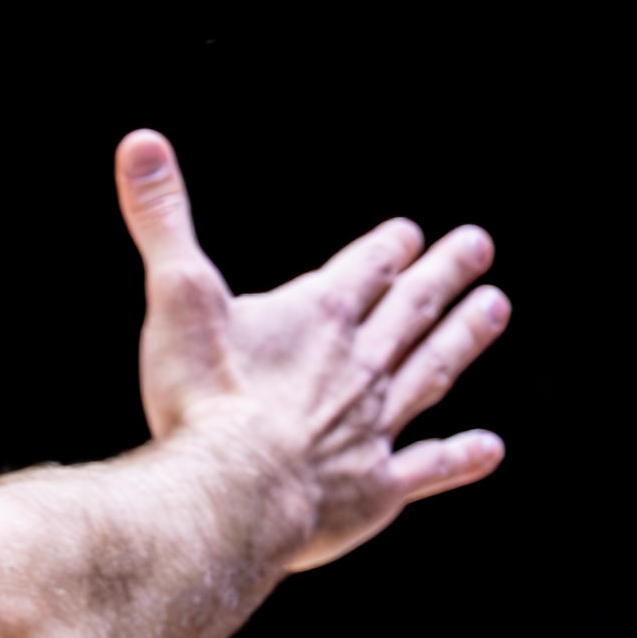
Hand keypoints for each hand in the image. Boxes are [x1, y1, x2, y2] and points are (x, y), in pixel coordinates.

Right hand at [116, 132, 505, 572]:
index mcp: (318, 316)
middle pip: (411, 308)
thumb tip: (140, 142)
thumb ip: (164, 219)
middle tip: (478, 245)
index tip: (411, 233)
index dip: (386, 249)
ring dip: (464, 337)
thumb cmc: (202, 396)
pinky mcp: (376, 488)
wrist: (231, 495)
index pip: (363, 269)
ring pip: (432, 370)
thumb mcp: (177, 293)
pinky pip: (429, 467)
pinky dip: (461, 457)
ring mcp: (374, 427)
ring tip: (496, 307)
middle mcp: (358, 365)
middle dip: (444, 273)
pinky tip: (490, 449)